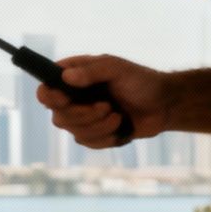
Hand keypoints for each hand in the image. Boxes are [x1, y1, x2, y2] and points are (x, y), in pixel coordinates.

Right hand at [35, 55, 171, 148]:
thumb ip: (92, 71)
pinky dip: (106, 137)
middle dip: (84, 115)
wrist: (164, 105)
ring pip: (73, 132)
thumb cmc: (141, 81)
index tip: (67, 99)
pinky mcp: (94, 134)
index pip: (45, 90)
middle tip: (107, 106)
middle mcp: (73, 99)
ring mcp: (83, 117)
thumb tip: (65, 78)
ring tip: (118, 116)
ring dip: (99, 126)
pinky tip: (120, 127)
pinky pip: (87, 142)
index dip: (50, 98)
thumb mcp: (117, 69)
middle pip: (57, 116)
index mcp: (74, 78)